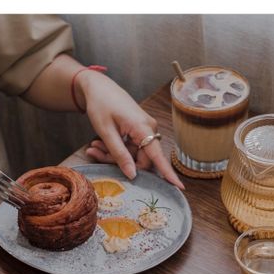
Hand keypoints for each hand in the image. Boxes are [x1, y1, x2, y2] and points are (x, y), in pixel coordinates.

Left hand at [75, 71, 183, 189]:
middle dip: (119, 162)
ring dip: (113, 155)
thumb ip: (120, 154)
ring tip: (95, 145)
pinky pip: (130, 148)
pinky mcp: (139, 131)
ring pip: (133, 155)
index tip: (179, 187)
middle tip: (97, 153)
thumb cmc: (101, 104)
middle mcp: (149, 129)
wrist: (98, 86)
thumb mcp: (106, 132)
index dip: (168, 173)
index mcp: (143, 128)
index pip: (158, 156)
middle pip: (140, 159)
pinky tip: (99, 143)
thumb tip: (133, 175)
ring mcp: (145, 130)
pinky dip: (115, 149)